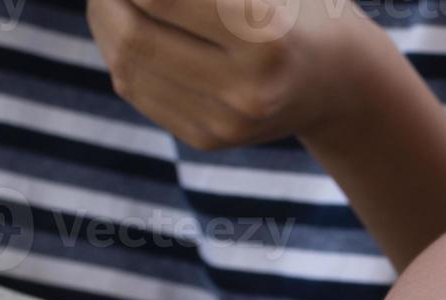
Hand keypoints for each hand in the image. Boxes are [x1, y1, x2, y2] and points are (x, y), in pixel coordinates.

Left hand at [88, 0, 392, 148]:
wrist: (341, 81)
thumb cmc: (300, 6)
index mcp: (265, 35)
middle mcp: (248, 88)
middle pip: (134, 36)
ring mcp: (228, 122)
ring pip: (127, 67)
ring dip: (104, 23)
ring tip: (111, 0)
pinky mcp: (210, 139)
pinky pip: (138, 92)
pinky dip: (118, 54)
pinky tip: (125, 29)